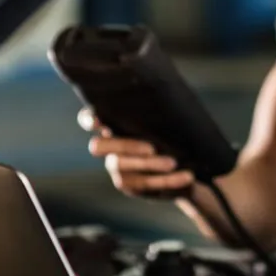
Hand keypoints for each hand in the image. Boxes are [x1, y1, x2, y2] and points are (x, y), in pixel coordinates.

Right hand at [79, 108, 194, 198]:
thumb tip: (162, 90)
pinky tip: (185, 176)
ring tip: (174, 163)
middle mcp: (108, 146)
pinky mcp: (129, 185)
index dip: (89, 120)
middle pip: (98, 147)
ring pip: (122, 167)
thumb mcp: (166, 117)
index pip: (88, 119)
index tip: (100, 120)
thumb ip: (156, 109)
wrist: (187, 162)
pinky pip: (144, 185)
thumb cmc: (173, 130)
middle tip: (151, 148)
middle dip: (124, 146)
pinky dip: (167, 180)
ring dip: (150, 165)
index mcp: (111, 123)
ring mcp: (116, 167)